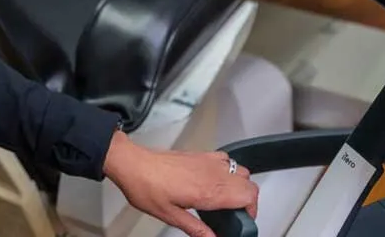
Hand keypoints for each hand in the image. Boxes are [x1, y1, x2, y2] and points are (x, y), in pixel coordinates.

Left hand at [103, 133, 257, 236]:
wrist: (132, 163)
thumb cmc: (146, 186)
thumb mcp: (170, 216)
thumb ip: (196, 229)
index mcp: (208, 191)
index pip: (248, 196)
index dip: (252, 211)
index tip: (243, 221)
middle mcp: (211, 173)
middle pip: (249, 183)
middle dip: (249, 201)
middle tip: (236, 214)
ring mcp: (207, 161)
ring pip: (241, 170)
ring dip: (240, 185)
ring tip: (227, 200)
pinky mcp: (200, 154)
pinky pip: (226, 160)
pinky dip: (229, 171)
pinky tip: (215, 182)